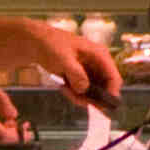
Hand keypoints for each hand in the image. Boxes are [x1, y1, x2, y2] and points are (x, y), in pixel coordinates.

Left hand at [0, 16, 122, 110]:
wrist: (36, 42)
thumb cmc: (51, 45)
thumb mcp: (64, 59)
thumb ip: (76, 74)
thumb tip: (84, 89)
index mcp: (99, 55)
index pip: (113, 77)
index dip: (111, 93)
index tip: (101, 106)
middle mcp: (98, 63)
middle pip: (104, 88)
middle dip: (91, 97)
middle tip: (76, 99)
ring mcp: (89, 70)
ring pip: (93, 92)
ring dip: (80, 96)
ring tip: (65, 89)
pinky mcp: (81, 76)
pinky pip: (83, 91)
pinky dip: (74, 93)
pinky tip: (63, 87)